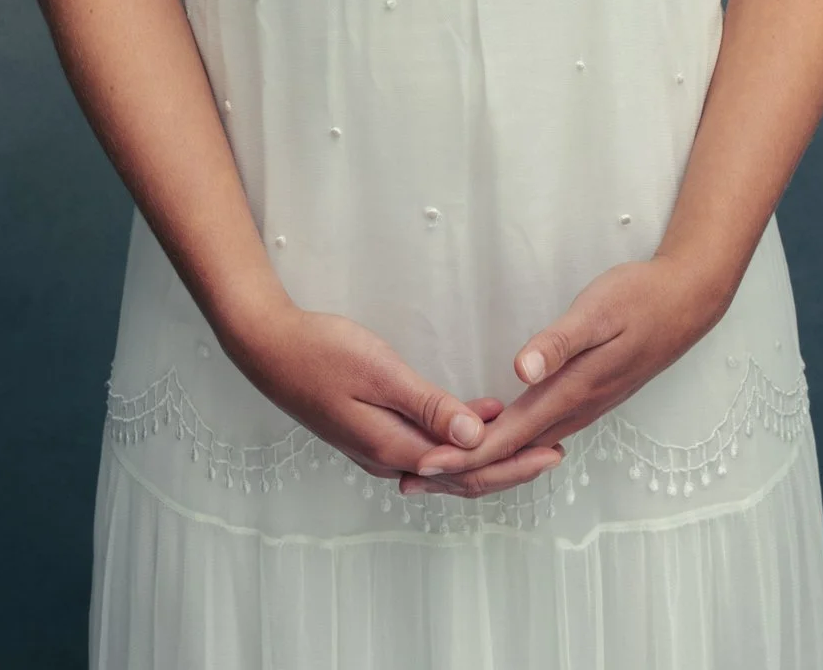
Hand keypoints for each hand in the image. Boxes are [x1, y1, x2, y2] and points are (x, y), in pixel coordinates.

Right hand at [225, 295, 527, 485]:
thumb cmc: (321, 353)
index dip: (513, 463)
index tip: (552, 450)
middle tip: (554, 451)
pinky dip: (458, 442)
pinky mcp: (372, 432)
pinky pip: (427, 447)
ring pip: (445, 464)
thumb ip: (429, 405)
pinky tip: (476, 420)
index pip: (467, 470)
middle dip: (509, 466)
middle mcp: (388, 459)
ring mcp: (377, 448)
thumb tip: (477, 435)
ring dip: (486, 455)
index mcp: (393, 449)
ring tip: (526, 440)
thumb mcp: (380, 372)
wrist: (268, 347)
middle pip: (460, 475)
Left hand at [399, 257, 725, 498]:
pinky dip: (503, 448)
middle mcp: (573, 411)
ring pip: (521, 450)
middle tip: (410, 481)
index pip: (506, 436)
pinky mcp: (584, 399)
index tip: (422, 466)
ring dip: (478, 463)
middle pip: (509, 456)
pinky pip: (535, 436)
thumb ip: (559, 342)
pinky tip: (486, 441)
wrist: (685, 303)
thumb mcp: (597, 310)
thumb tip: (521, 370)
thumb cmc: (639, 300)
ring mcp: (580, 409)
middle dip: (459, 472)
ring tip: (436, 470)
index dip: (462, 454)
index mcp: (570, 393)